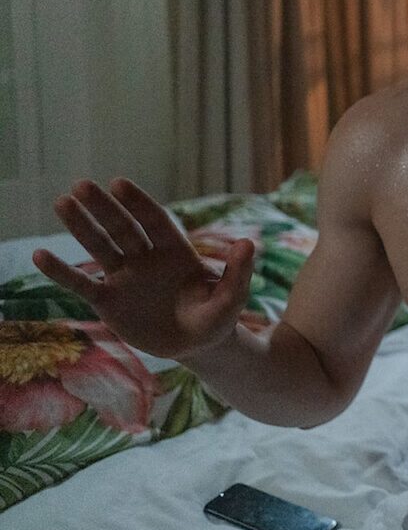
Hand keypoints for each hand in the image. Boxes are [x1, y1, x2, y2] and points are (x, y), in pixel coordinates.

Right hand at [32, 178, 254, 360]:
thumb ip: (238, 272)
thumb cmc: (217, 317)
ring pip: (99, 247)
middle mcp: (147, 259)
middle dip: (103, 207)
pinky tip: (38, 255)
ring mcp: (125, 278)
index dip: (137, 203)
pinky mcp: (109, 302)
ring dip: (81, 227)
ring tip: (61, 202)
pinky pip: (82, 284)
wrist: (198, 346)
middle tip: (80, 184)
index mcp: (176, 252)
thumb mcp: (233, 297)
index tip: (119, 183)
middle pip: (122, 228)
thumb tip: (249, 243)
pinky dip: (61, 272)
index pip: (154, 221)